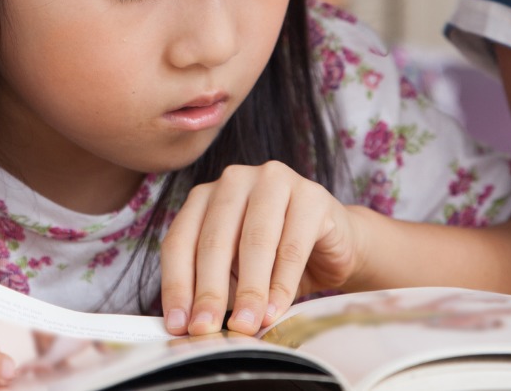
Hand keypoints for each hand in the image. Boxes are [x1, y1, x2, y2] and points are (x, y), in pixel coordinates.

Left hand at [160, 161, 364, 335]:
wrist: (335, 246)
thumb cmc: (275, 260)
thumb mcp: (234, 274)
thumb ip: (213, 289)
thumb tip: (190, 325)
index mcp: (205, 196)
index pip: (180, 242)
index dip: (176, 286)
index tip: (178, 325)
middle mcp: (235, 181)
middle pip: (214, 241)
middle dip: (209, 292)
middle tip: (206, 329)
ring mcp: (274, 182)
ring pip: (254, 242)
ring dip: (248, 291)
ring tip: (244, 325)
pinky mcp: (312, 196)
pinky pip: (292, 246)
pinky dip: (282, 284)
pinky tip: (275, 311)